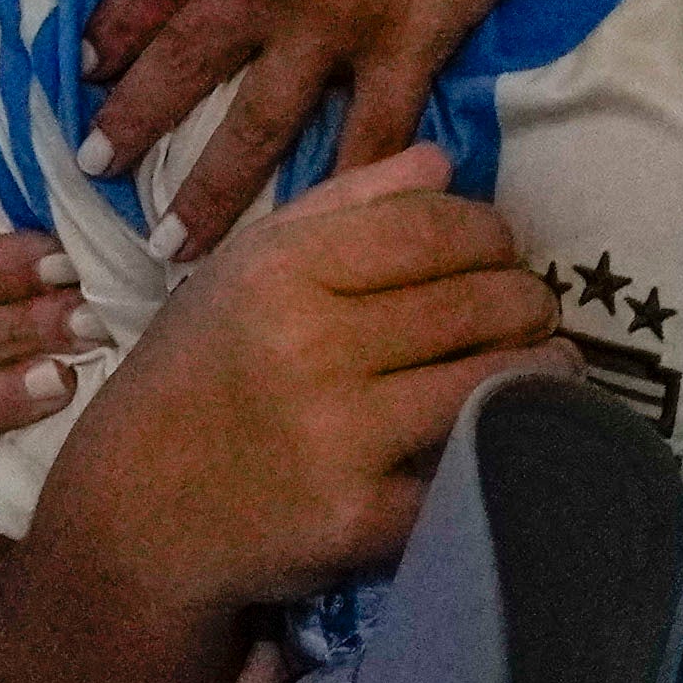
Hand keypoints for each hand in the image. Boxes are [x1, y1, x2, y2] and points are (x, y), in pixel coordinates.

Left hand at [73, 0, 586, 243]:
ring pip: (259, 124)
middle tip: (90, 174)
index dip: (118, 23)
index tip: (85, 64)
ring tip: (177, 245)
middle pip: (183, 63)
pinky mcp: (415, 37)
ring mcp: (337, 14)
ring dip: (214, 189)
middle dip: (132, 122)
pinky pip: (378, 131)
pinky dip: (362, 184)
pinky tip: (339, 233)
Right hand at [109, 143, 557, 607]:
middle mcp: (310, 347)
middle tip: (531, 307)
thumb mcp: (243, 268)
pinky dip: (503, 442)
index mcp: (281, 272)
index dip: (489, 233)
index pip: (432, 229)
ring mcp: (340, 439)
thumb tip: (442, 161)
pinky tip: (508, 427)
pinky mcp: (364, 520)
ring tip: (546, 357)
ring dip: (542, 364)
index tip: (500, 249)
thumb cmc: (196, 375)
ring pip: (493, 381)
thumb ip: (343, 206)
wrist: (137, 513)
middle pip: (477, 301)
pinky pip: (469, 466)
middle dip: (526, 298)